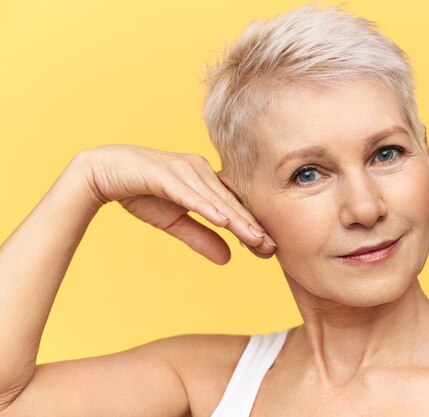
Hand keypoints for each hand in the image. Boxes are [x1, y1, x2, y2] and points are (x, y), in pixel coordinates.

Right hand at [76, 144, 274, 263]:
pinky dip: (206, 206)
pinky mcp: (164, 174)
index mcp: (205, 180)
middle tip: (272, 247)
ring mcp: (183, 170)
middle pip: (230, 203)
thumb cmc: (141, 192)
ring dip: (235, 219)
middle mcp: (199, 171)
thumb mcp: (175, 221)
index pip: (233, 206)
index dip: (251, 226)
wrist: (103, 172)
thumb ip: (200, 237)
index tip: (270, 248)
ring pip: (215, 199)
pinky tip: (223, 220)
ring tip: (255, 238)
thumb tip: (228, 258)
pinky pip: (189, 193)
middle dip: (251, 226)